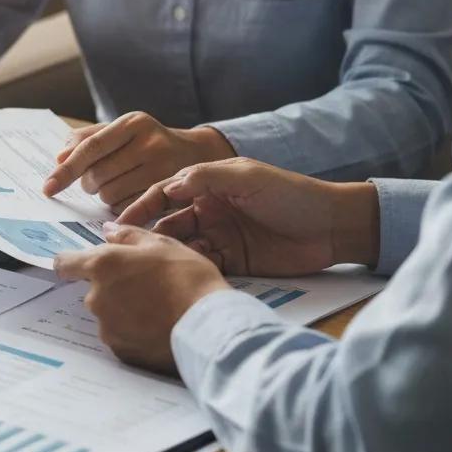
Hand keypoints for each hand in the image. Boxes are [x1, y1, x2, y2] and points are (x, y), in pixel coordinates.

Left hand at [42, 112, 235, 211]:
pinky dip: (119, 206)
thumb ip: (88, 139)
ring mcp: (162, 167)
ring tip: (116, 185)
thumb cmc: (147, 143)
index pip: (90, 148)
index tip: (48, 188)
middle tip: (94, 181)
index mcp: (132, 122)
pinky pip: (127, 207)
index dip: (66, 170)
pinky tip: (129, 195)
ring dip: (103, 196)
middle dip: (88, 184)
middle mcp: (149, 141)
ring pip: (109, 194)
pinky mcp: (168, 190)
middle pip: (97, 175)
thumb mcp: (121, 132)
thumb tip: (59, 157)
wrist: (195, 153)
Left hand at [54, 224, 229, 373]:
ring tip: (157, 307)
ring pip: (109, 314)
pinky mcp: (121, 352)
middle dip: (112, 286)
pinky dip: (134, 331)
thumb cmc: (187, 277)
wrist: (207, 325)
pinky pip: (121, 336)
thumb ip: (128, 236)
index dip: (72, 263)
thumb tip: (108, 231)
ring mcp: (107, 328)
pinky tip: (158, 326)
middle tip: (145, 284)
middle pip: (93, 290)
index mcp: (102, 266)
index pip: (64, 263)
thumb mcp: (161, 244)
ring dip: (124, 309)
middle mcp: (97, 298)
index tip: (80, 265)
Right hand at [118, 158, 380, 276]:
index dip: (142, 205)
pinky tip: (175, 275)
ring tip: (145, 265)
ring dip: (165, 253)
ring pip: (182, 245)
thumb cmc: (291, 193)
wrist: (332, 227)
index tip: (120, 220)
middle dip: (146, 234)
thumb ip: (206, 176)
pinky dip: (188, 268)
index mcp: (210, 184)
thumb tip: (167, 184)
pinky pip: (202, 264)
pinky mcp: (233, 260)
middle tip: (123, 249)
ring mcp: (221, 236)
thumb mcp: (247, 176)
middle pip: (168, 222)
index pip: (166, 193)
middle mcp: (210, 209)